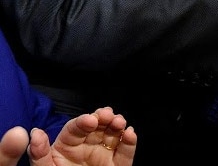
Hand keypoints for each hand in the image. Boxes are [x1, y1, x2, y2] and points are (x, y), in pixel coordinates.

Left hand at [0, 107, 136, 165]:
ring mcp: (103, 156)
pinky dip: (129, 142)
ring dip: (117, 124)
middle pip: (97, 126)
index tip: (90, 120)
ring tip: (119, 122)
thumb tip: (35, 133)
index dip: (84, 121)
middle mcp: (87, 148)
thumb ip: (39, 155)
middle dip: (104, 117)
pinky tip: (130, 134)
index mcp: (67, 147)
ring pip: (113, 134)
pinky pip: (125, 153)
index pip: (76, 128)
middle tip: (108, 114)